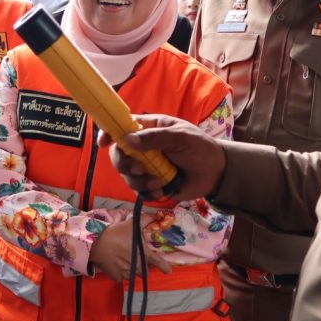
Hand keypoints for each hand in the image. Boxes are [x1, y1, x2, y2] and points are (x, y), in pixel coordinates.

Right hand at [88, 217, 170, 280]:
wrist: (97, 243)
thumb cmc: (117, 233)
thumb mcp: (132, 224)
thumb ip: (146, 220)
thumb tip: (157, 215)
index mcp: (145, 255)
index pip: (160, 263)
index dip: (165, 267)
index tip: (168, 270)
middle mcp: (138, 266)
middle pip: (146, 271)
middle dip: (144, 267)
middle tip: (137, 259)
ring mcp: (128, 274)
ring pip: (134, 275)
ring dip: (133, 270)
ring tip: (125, 261)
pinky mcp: (117, 277)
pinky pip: (122, 277)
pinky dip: (121, 272)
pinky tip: (116, 263)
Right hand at [98, 114, 226, 200]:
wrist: (216, 173)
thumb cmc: (200, 148)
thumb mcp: (181, 137)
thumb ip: (156, 137)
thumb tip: (129, 140)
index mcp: (149, 129)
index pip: (122, 127)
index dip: (110, 132)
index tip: (104, 142)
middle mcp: (143, 148)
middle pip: (119, 154)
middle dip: (124, 163)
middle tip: (138, 169)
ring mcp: (146, 167)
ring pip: (126, 175)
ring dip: (139, 181)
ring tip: (159, 182)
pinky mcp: (151, 184)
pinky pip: (138, 190)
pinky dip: (146, 193)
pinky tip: (160, 191)